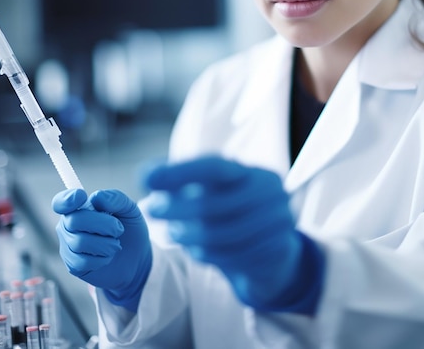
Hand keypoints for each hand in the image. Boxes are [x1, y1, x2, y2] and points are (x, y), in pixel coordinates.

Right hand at [52, 188, 151, 312]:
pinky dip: (101, 259)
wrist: (137, 256)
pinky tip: (108, 256)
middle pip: (74, 221)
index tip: (82, 197)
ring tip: (116, 244)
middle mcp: (69, 226)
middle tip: (119, 229)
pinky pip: (81, 262)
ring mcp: (69, 246)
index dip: (67, 199)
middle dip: (103, 224)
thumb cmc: (129, 228)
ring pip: (79, 242)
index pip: (61, 202)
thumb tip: (96, 197)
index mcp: (80, 207)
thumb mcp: (129, 209)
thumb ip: (115, 198)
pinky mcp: (73, 266)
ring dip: (106, 244)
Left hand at [144, 156, 324, 313]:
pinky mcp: (276, 249)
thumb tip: (147, 173)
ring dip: (189, 235)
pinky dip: (207, 254)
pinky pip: (232, 255)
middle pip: (216, 203)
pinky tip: (194, 250)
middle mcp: (269, 193)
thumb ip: (183, 180)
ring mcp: (277, 222)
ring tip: (171, 233)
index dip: (181, 173)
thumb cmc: (235, 213)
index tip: (149, 179)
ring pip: (221, 233)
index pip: (215, 168)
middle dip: (178, 208)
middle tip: (153, 209)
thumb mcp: (215, 191)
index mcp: (253, 172)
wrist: (275, 251)